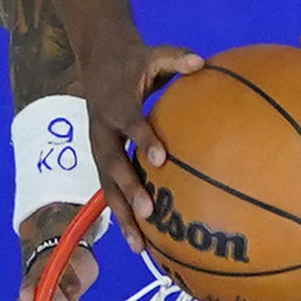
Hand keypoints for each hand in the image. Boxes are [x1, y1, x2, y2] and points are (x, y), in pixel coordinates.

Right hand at [76, 33, 205, 225]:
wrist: (97, 61)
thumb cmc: (134, 61)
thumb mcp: (153, 54)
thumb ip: (176, 58)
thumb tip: (202, 62)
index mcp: (116, 105)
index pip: (129, 123)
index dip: (143, 140)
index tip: (161, 159)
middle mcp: (102, 132)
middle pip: (111, 165)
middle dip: (128, 190)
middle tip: (148, 212)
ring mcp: (99, 150)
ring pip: (106, 188)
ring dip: (121, 216)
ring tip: (140, 246)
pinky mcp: (102, 162)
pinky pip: (111, 192)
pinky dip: (123, 216)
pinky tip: (142, 243)